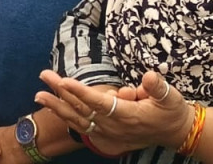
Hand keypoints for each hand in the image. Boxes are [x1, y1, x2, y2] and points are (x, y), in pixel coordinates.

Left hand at [35, 70, 188, 155]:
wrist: (174, 132)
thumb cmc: (171, 111)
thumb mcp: (171, 97)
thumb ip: (158, 88)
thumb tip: (148, 77)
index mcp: (130, 116)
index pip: (100, 104)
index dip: (82, 93)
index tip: (65, 81)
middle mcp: (116, 127)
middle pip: (83, 109)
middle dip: (61, 92)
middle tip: (44, 75)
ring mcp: (109, 133)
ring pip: (78, 120)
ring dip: (57, 107)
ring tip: (38, 95)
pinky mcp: (107, 136)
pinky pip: (82, 127)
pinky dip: (66, 118)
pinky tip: (53, 108)